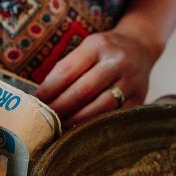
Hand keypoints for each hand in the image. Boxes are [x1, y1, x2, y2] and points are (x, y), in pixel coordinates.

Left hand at [34, 28, 159, 128]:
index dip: (48, 90)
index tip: (35, 103)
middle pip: (83, 90)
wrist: (140, 47)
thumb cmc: (104, 51)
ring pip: (102, 106)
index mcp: (97, 46)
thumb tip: (41, 98)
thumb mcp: (86, 49)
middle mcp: (116, 61)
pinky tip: (84, 130)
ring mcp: (131, 80)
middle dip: (61, 108)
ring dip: (79, 120)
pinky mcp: (140, 98)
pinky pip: (117, 116)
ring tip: (62, 127)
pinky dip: (99, 125)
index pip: (67, 70)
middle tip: (45, 120)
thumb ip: (67, 69)